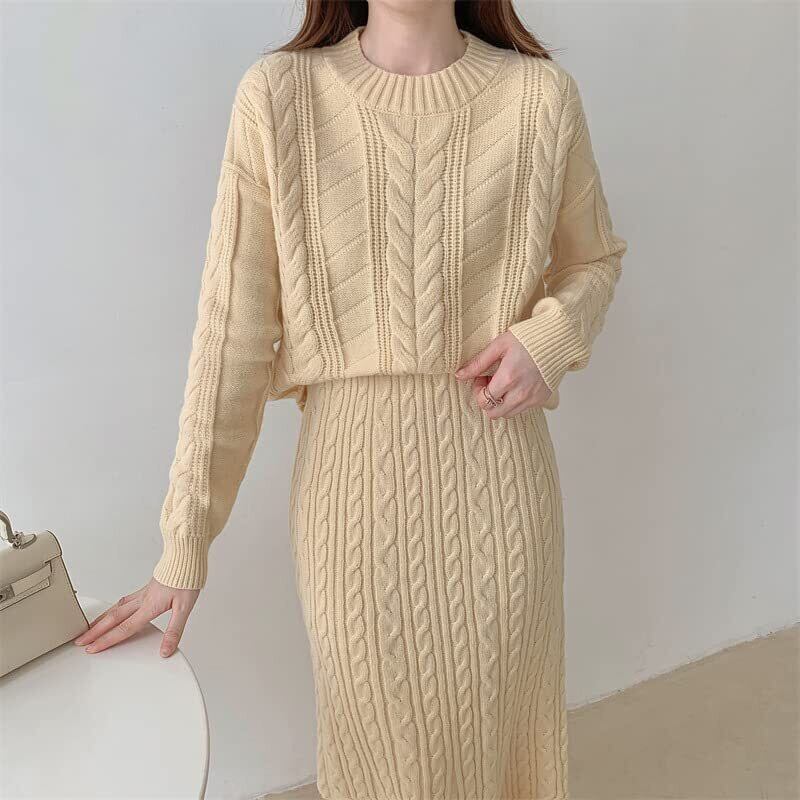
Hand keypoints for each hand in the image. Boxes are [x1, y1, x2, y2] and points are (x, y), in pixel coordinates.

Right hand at [74, 578, 199, 657]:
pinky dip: (114, 607)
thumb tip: (165, 650)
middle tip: (80, 641)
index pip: (124, 628)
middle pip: (113, 618)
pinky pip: (124, 600)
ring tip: (89, 628)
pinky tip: (114, 609)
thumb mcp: (184, 608)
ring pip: (116, 607)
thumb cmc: (186, 580)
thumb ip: (174, 631)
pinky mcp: (147, 587)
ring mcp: (143, 593)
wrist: (186, 559)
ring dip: (101, 619)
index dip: (107, 640)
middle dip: (95, 631)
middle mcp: (142, 599)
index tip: (92, 649)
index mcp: (149, 606)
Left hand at [455, 331, 551, 418]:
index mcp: (508, 378)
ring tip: (505, 383)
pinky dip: (515, 402)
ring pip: (508, 414)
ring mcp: (533, 398)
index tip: (482, 378)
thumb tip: (460, 375)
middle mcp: (521, 393)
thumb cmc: (528, 338)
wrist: (557, 339)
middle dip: (487, 401)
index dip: (478, 391)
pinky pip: (522, 409)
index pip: (484, 401)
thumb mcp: (499, 345)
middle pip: (494, 413)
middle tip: (491, 383)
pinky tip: (517, 384)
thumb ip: (478, 362)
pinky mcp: (541, 399)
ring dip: (501, 403)